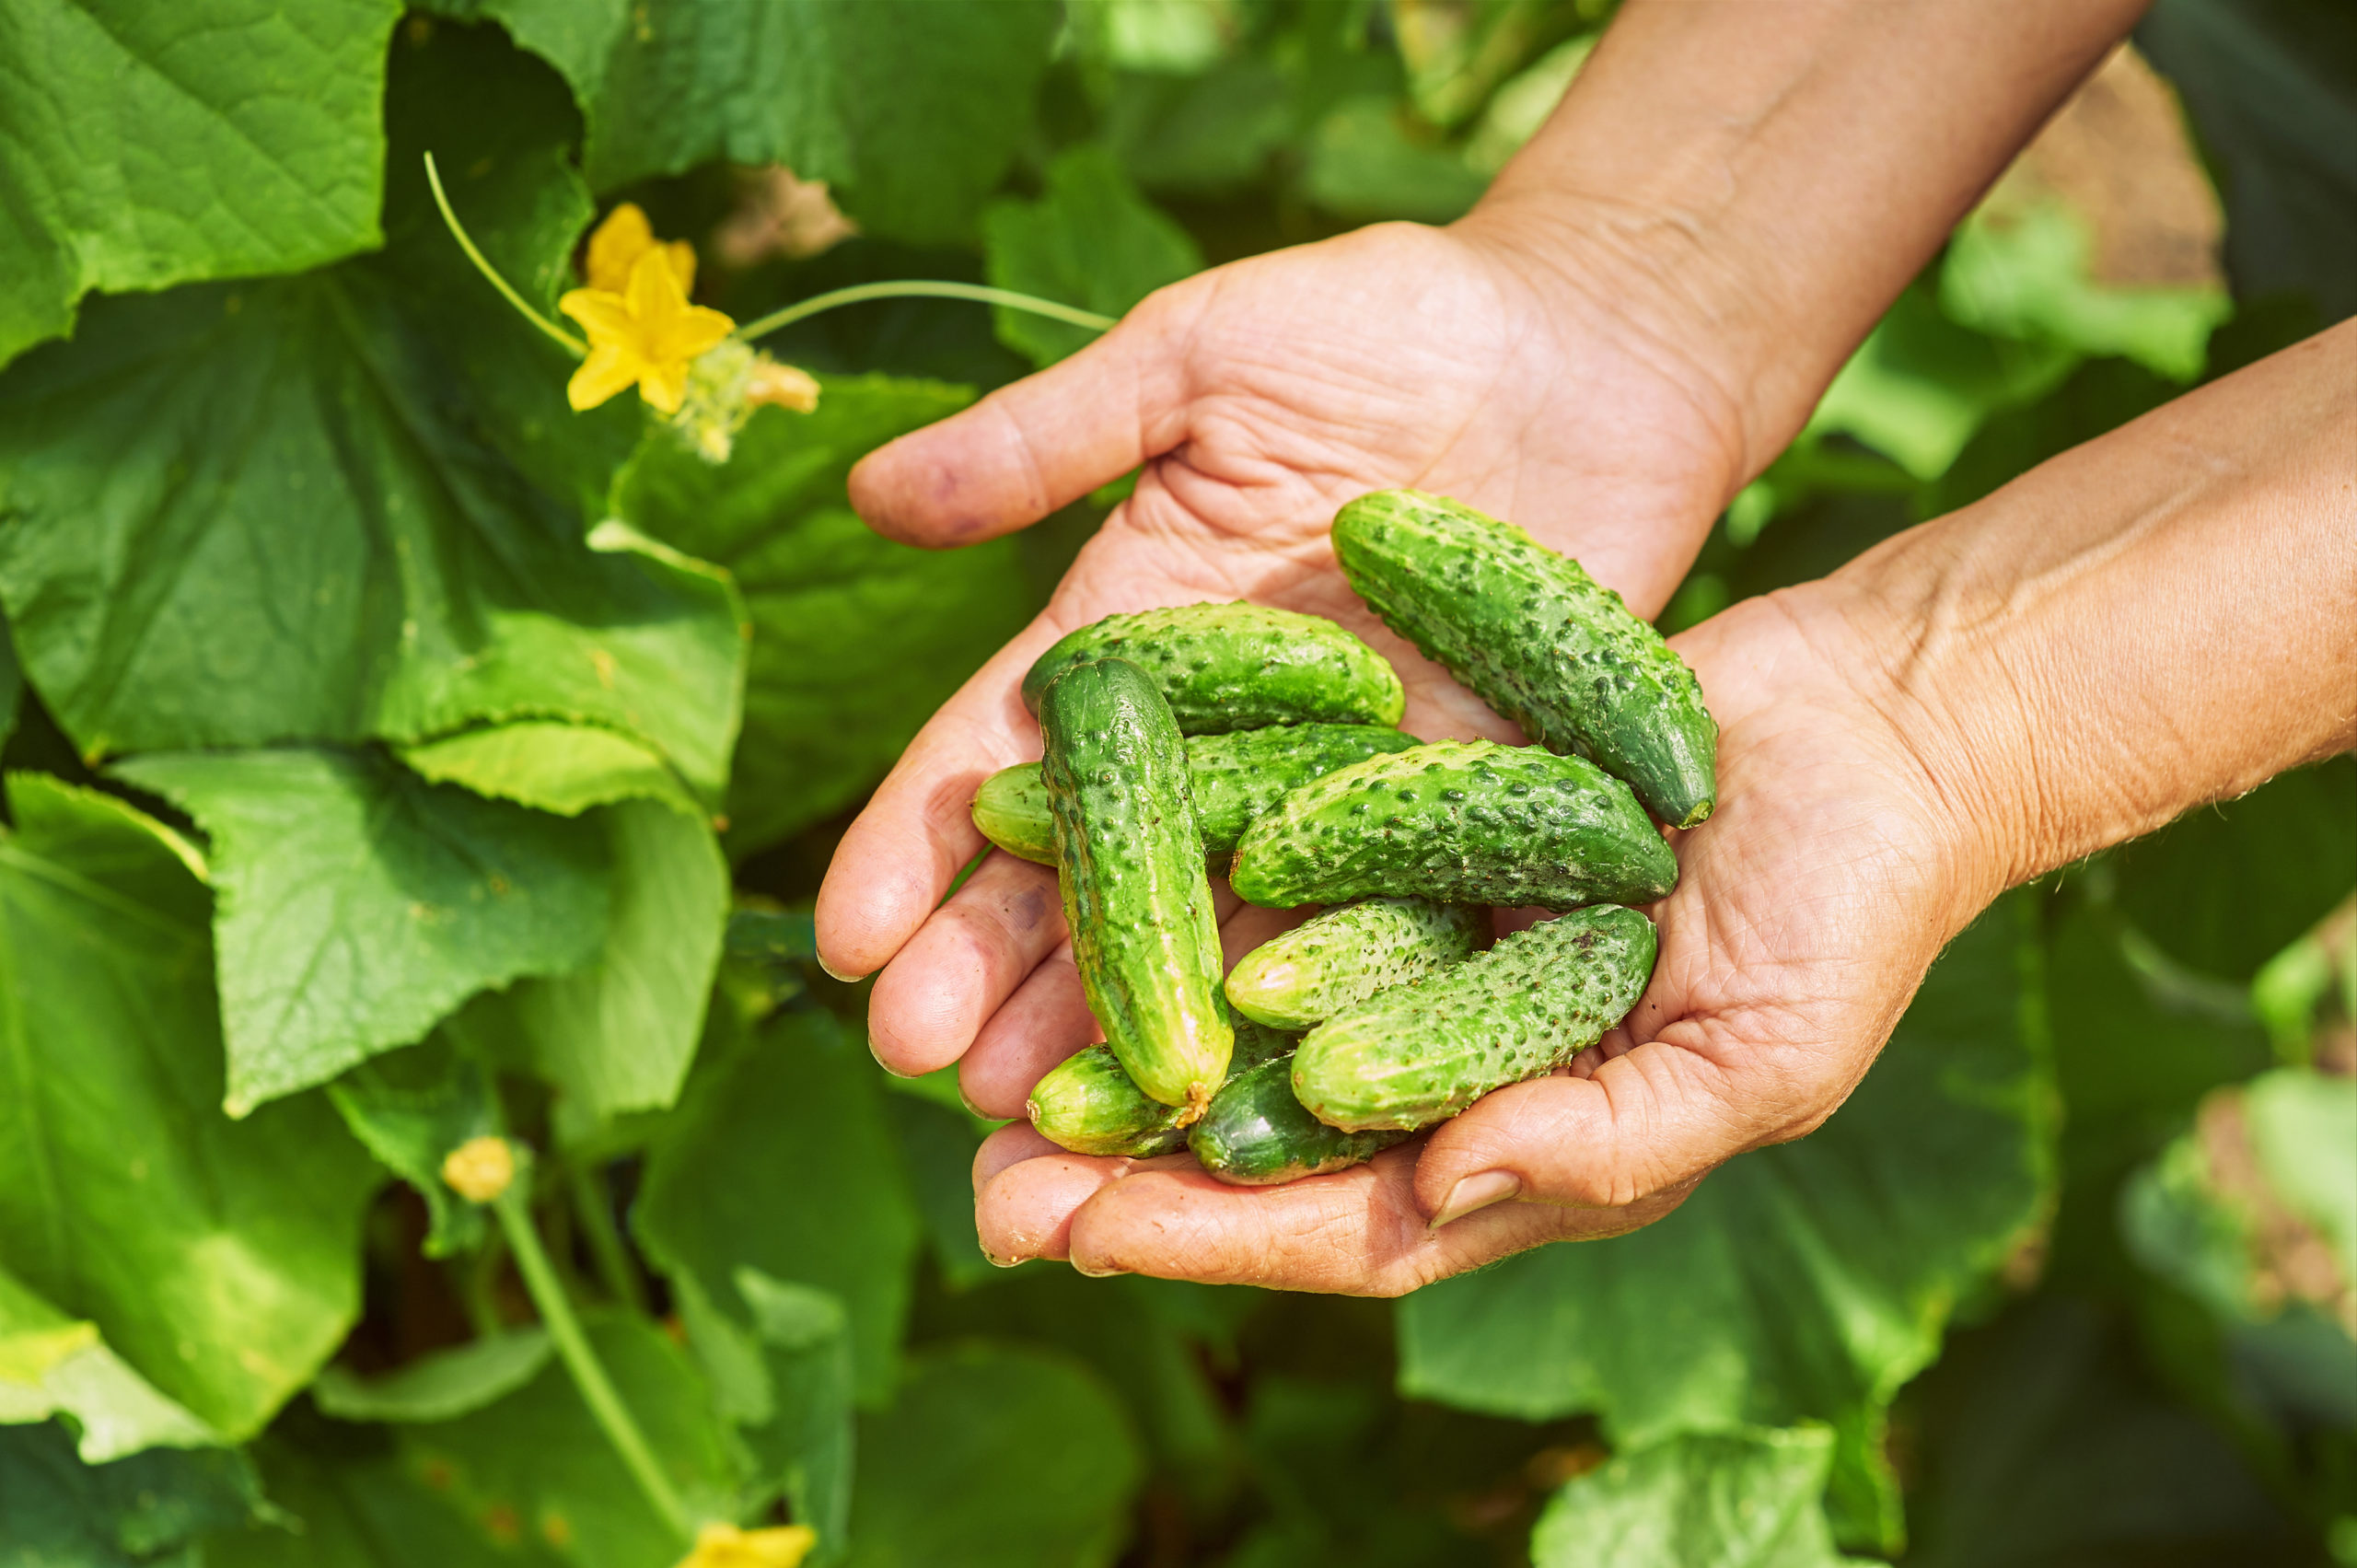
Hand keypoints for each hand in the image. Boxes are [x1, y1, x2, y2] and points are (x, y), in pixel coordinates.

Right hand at [817, 214, 1756, 1092]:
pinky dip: (1301, 1002)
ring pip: (1210, 928)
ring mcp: (1331, 787)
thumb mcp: (1197, 356)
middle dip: (996, 971)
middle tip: (921, 1070)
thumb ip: (1044, 438)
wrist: (1593, 346)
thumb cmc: (1387, 322)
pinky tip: (1241, 1088)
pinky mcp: (1447, 812)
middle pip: (1089, 871)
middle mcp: (1217, 736)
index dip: (919, 847)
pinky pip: (1366, 919)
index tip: (848, 940)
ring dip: (1125, 1020)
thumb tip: (862, 490)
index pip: (1001, 758)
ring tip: (1046, 1118)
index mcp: (1132, 633)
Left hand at [956, 581, 1994, 1288]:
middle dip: (1124, 1172)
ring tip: (984, 1054)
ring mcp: (1422, 950)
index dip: (1211, 1241)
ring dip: (1123, 1041)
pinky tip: (1086, 884)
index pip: (1347, 1230)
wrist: (1874, 723)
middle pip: (1264, 1143)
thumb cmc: (1853, 910)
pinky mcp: (1406, 837)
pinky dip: (1186, 891)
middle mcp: (1451, 1066)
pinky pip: (1277, 878)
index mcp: (1529, 1152)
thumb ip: (1606, 1141)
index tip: (1076, 1236)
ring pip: (1243, 1018)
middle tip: (982, 1184)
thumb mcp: (1759, 1056)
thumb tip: (1438, 1195)